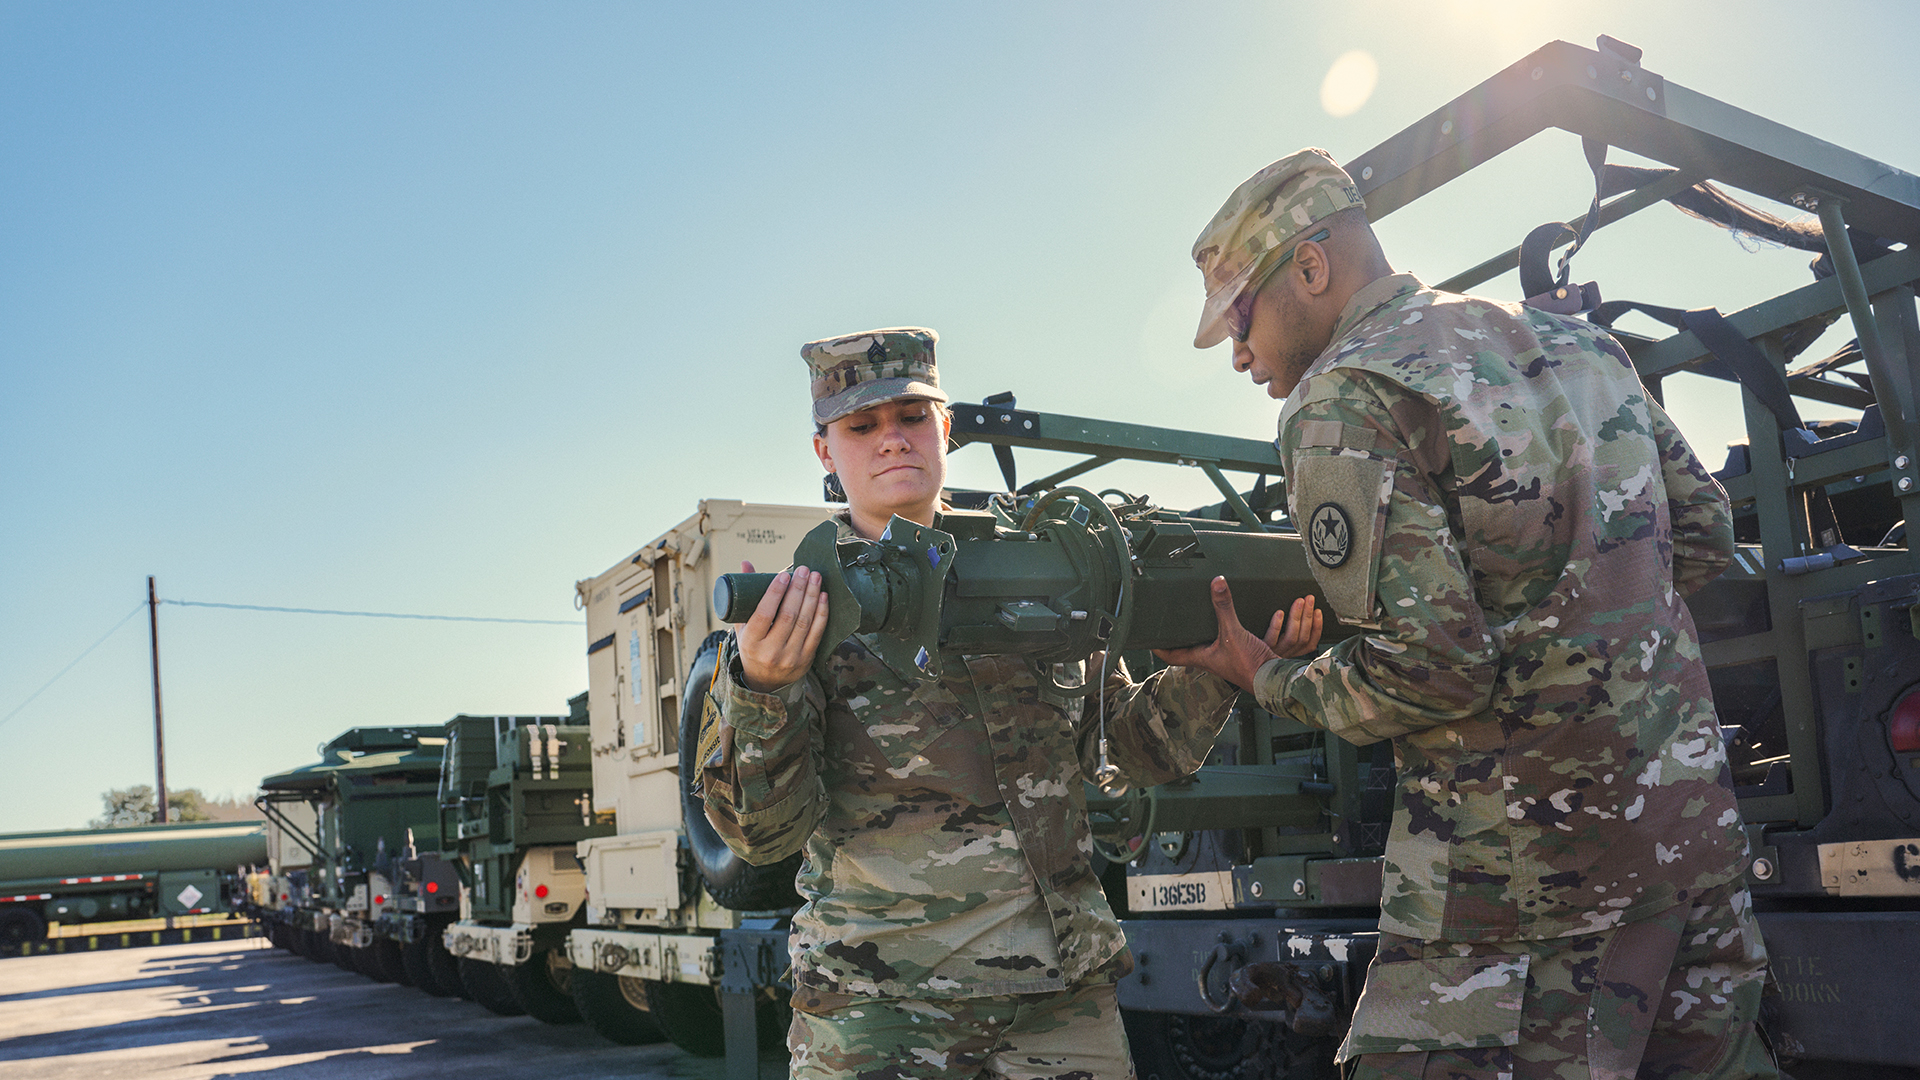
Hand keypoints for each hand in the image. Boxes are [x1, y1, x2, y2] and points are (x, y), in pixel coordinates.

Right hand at [734, 560, 827, 692]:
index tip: (784, 574)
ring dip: (812, 597)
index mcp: (751, 642)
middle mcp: (771, 651)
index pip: (764, 614)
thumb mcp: (743, 625)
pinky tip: (823, 596)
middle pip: (788, 616)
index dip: (775, 593)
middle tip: (804, 570)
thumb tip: (746, 563)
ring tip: (815, 578)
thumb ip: (745, 595)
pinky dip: (822, 612)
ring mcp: (790, 657)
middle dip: (798, 590)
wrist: (765, 681)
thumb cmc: (753, 646)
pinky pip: (817, 632)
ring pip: (805, 622)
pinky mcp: (806, 658)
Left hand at [1153, 578, 1322, 691]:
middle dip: (1177, 637)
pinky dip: (1220, 629)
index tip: (1145, 638)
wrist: (1274, 679)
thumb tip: (1217, 583)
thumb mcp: (1233, 633)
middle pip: (1186, 648)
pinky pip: (1224, 640)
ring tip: (1191, 617)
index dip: (1157, 647)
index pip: (1171, 655)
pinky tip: (1224, 619)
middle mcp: (1210, 658)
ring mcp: (1224, 657)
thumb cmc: (1250, 666)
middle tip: (1167, 622)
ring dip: (1198, 633)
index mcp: (1202, 657)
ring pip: (1204, 644)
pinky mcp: (1239, 653)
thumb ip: (1225, 608)